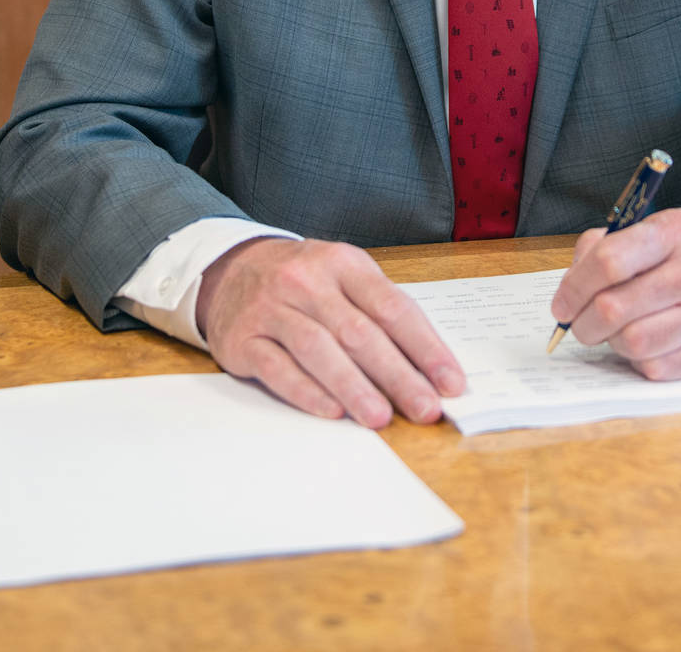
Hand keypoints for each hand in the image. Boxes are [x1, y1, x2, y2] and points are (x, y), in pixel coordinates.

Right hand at [195, 237, 464, 427]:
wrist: (230, 269)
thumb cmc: (305, 282)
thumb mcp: (344, 278)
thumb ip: (381, 315)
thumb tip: (428, 370)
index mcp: (344, 263)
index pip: (393, 307)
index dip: (425, 348)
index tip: (450, 382)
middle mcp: (307, 281)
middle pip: (359, 332)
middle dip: (397, 375)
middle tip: (424, 408)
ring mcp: (272, 308)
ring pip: (318, 349)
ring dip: (354, 387)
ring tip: (380, 417)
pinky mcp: (243, 337)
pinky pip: (277, 367)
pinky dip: (306, 391)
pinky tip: (331, 411)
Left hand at [547, 210, 680, 378]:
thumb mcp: (673, 226)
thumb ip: (619, 244)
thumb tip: (574, 276)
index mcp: (678, 232)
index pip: (608, 262)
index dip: (572, 288)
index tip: (561, 304)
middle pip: (614, 309)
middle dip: (582, 325)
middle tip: (579, 326)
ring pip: (634, 344)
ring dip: (612, 344)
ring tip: (616, 335)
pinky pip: (661, 369)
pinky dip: (641, 363)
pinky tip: (646, 348)